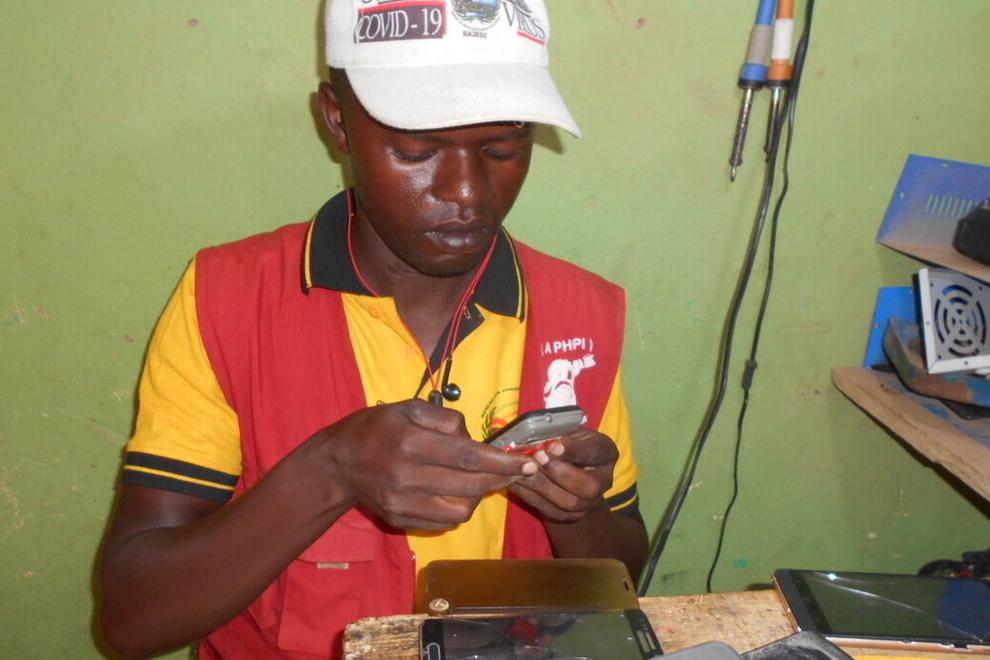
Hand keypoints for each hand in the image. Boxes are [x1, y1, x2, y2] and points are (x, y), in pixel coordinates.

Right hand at [303, 399, 537, 530]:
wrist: (336, 464)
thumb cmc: (374, 429)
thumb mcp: (406, 408)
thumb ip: (443, 418)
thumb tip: (473, 437)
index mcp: (410, 443)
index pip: (467, 456)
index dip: (502, 461)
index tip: (527, 462)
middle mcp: (407, 477)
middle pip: (469, 485)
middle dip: (501, 479)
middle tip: (516, 470)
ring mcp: (403, 503)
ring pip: (460, 511)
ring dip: (478, 496)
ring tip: (479, 480)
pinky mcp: (400, 520)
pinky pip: (443, 522)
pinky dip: (456, 508)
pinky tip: (455, 492)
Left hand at [507, 428, 616, 522]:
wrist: (564, 467)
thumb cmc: (564, 443)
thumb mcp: (566, 431)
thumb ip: (557, 436)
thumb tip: (539, 442)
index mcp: (605, 453)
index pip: (594, 452)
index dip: (574, 450)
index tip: (552, 447)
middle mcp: (604, 480)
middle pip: (590, 486)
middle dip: (560, 474)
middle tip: (537, 458)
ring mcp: (590, 502)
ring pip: (569, 503)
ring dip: (542, 486)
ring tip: (522, 471)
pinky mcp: (572, 515)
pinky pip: (552, 511)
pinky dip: (531, 496)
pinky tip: (516, 482)